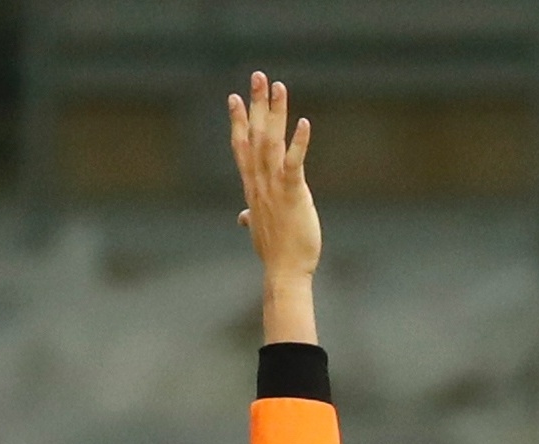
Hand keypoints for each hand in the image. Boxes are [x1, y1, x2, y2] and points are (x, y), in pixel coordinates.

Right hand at [229, 73, 319, 335]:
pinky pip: (294, 163)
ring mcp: (275, 187)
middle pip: (255, 134)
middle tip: (258, 76)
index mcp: (253, 187)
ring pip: (272, 141)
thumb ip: (251, 217)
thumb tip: (242, 218)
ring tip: (279, 86)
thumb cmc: (275, 254)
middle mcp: (260, 181)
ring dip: (275, 112)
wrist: (285, 273)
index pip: (241, 147)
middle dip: (257, 103)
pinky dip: (299, 142)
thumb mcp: (259, 230)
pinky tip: (304, 123)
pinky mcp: (293, 195)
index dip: (238, 121)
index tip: (235, 98)